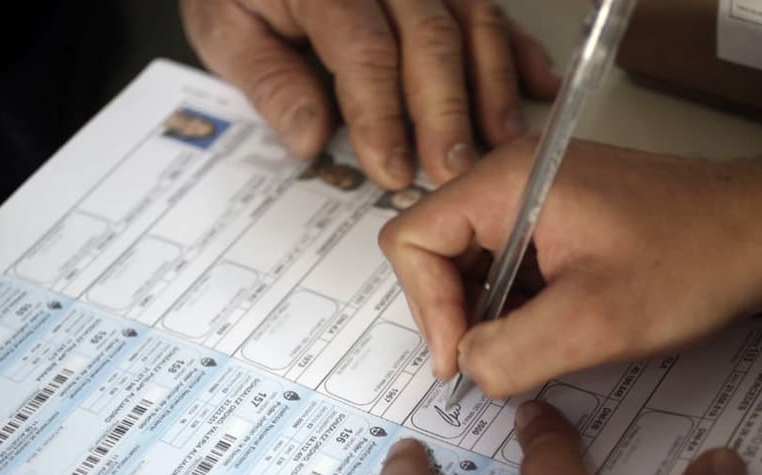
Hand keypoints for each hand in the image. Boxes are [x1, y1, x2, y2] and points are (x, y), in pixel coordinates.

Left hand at [179, 0, 559, 187]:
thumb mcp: (225, 28)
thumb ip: (268, 80)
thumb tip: (311, 138)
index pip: (365, 48)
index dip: (383, 114)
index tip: (392, 169)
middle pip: (430, 38)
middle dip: (446, 112)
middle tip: (450, 171)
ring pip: (472, 23)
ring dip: (491, 88)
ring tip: (498, 146)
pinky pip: (492, 9)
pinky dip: (517, 51)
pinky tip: (536, 87)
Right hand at [380, 138, 761, 395]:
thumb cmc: (694, 263)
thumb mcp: (593, 322)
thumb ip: (509, 352)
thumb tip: (468, 368)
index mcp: (506, 182)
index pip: (412, 239)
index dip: (426, 307)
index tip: (464, 361)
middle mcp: (512, 179)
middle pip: (438, 252)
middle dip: (459, 316)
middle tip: (501, 365)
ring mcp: (539, 198)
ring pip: (475, 266)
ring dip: (495, 318)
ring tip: (543, 349)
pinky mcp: (564, 220)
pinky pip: (515, 268)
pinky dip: (523, 309)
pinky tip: (562, 333)